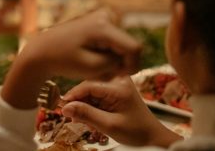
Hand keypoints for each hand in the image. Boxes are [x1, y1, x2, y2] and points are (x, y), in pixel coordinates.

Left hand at [1, 9, 140, 108]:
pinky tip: (92, 60)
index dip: (131, 66)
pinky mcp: (98, 22)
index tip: (118, 77)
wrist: (41, 50)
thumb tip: (129, 58)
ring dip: (112, 59)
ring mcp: (101, 17)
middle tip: (102, 74)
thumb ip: (115, 64)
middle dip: (120, 62)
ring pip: (120, 45)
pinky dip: (106, 53)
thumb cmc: (62, 60)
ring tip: (94, 68)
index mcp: (103, 26)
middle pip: (127, 45)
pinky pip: (112, 41)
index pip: (134, 47)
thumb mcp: (91, 68)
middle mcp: (104, 16)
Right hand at [61, 77, 181, 147]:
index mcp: (118, 86)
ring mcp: (117, 83)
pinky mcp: (116, 88)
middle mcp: (118, 79)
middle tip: (72, 117)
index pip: (88, 86)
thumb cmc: (136, 132)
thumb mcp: (109, 125)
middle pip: (89, 86)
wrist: (153, 136)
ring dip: (85, 105)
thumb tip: (65, 108)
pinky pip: (97, 94)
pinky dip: (92, 105)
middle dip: (79, 102)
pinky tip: (91, 117)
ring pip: (91, 90)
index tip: (61, 107)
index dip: (73, 96)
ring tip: (83, 120)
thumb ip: (87, 115)